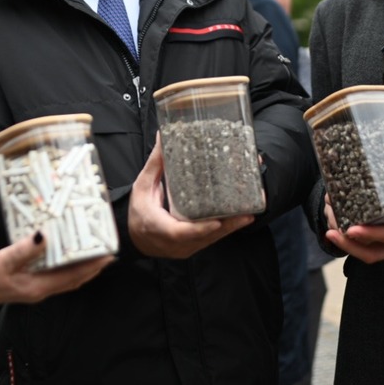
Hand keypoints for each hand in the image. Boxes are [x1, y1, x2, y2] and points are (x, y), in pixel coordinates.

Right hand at [0, 234, 113, 305]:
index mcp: (39, 287)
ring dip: (82, 269)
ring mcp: (36, 289)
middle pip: (74, 280)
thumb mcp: (4, 260)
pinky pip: (56, 276)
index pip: (73, 277)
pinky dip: (68, 268)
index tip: (108, 256)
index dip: (92, 267)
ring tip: (95, 255)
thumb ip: (25, 249)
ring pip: (67, 279)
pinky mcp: (29, 284)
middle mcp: (41, 291)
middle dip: (93, 268)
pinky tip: (69, 257)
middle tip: (108, 254)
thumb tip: (44, 236)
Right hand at [128, 137, 255, 258]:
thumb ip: (155, 164)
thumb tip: (163, 136)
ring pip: (211, 240)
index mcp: (158, 228)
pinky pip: (211, 239)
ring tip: (249, 213)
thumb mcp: (142, 187)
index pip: (180, 233)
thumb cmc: (138, 211)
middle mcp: (174, 243)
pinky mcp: (193, 247)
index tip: (216, 222)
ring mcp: (185, 248)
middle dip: (227, 226)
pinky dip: (225, 229)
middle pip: (204, 237)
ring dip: (231, 228)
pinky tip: (241, 219)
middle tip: (246, 213)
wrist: (134, 237)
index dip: (200, 229)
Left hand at [325, 187, 383, 263]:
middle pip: (371, 250)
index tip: (352, 229)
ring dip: (346, 240)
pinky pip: (367, 240)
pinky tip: (339, 218)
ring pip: (366, 248)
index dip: (369, 237)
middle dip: (348, 242)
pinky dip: (351, 232)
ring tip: (330, 224)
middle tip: (331, 228)